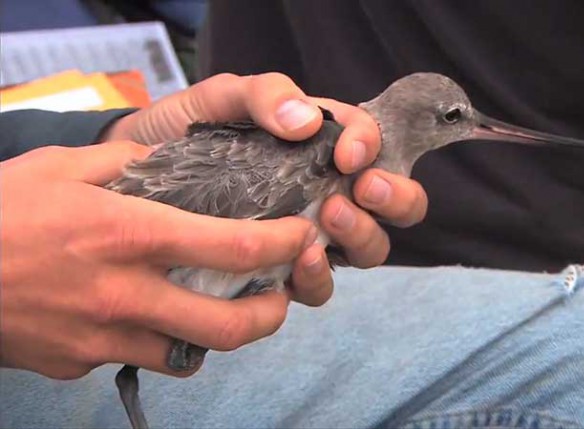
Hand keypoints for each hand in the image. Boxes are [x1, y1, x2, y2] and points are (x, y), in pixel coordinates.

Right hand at [0, 142, 324, 378]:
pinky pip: (135, 357)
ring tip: (218, 308)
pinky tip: (147, 315)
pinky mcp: (77, 362)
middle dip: (271, 315)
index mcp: (129, 234)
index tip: (301, 238)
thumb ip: (123, 164)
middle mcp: (125, 294)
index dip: (284, 246)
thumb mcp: (60, 168)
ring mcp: (101, 337)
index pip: (236, 247)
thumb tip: (164, 159)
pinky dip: (154, 339)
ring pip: (188, 352)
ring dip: (213, 333)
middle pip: (230, 326)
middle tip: (280, 298)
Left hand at [104, 73, 428, 269]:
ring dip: (360, 237)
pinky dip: (317, 279)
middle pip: (396, 204)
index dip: (373, 148)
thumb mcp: (224, 97)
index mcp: (326, 144)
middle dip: (393, 199)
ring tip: (326, 223)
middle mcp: (330, 190)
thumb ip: (266, 94)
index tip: (347, 155)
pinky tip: (297, 265)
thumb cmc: (186, 128)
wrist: (133, 171)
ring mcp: (311, 234)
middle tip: (360, 190)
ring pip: (368, 250)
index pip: (377, 145)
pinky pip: (318, 287)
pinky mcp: (283, 271)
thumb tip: (307, 122)